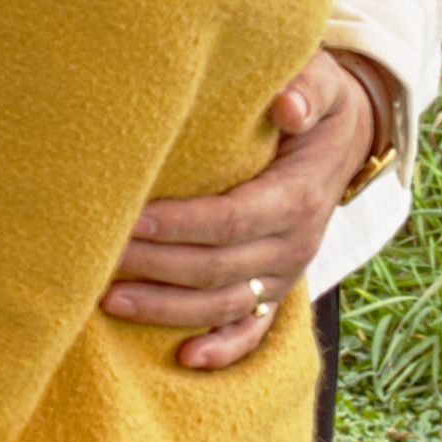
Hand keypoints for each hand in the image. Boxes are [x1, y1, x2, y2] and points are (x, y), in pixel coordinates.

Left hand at [102, 48, 394, 373]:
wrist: (344, 139)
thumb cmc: (317, 102)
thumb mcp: (322, 81)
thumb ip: (306, 87)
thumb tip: (287, 107)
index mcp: (298, 197)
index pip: (231, 219)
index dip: (180, 225)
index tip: (129, 220)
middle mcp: (295, 243)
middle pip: (218, 267)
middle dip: (155, 267)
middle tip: (97, 260)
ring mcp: (286, 272)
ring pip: (226, 304)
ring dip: (168, 309)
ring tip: (110, 302)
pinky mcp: (278, 288)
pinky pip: (256, 330)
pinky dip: (224, 349)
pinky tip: (184, 359)